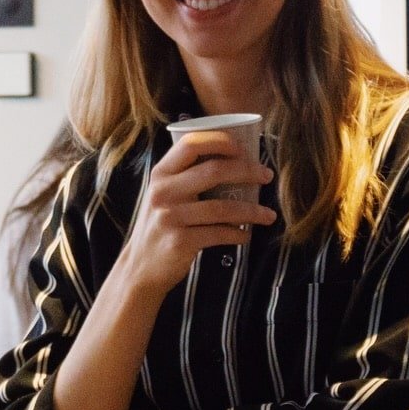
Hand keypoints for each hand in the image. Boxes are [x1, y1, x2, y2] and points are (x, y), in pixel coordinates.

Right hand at [109, 133, 276, 299]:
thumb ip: (185, 178)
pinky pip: (219, 234)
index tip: (243, 149)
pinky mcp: (180, 242)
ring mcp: (170, 217)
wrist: (140, 267)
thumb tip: (233, 163)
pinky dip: (238, 234)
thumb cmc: (160, 227)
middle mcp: (163, 192)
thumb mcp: (163, 195)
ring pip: (222, 207)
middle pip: (213, 170)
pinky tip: (246, 235)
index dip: (220, 142)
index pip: (191, 144)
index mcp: (161, 174)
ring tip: (268, 214)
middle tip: (266, 176)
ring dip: (252, 210)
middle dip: (247, 171)